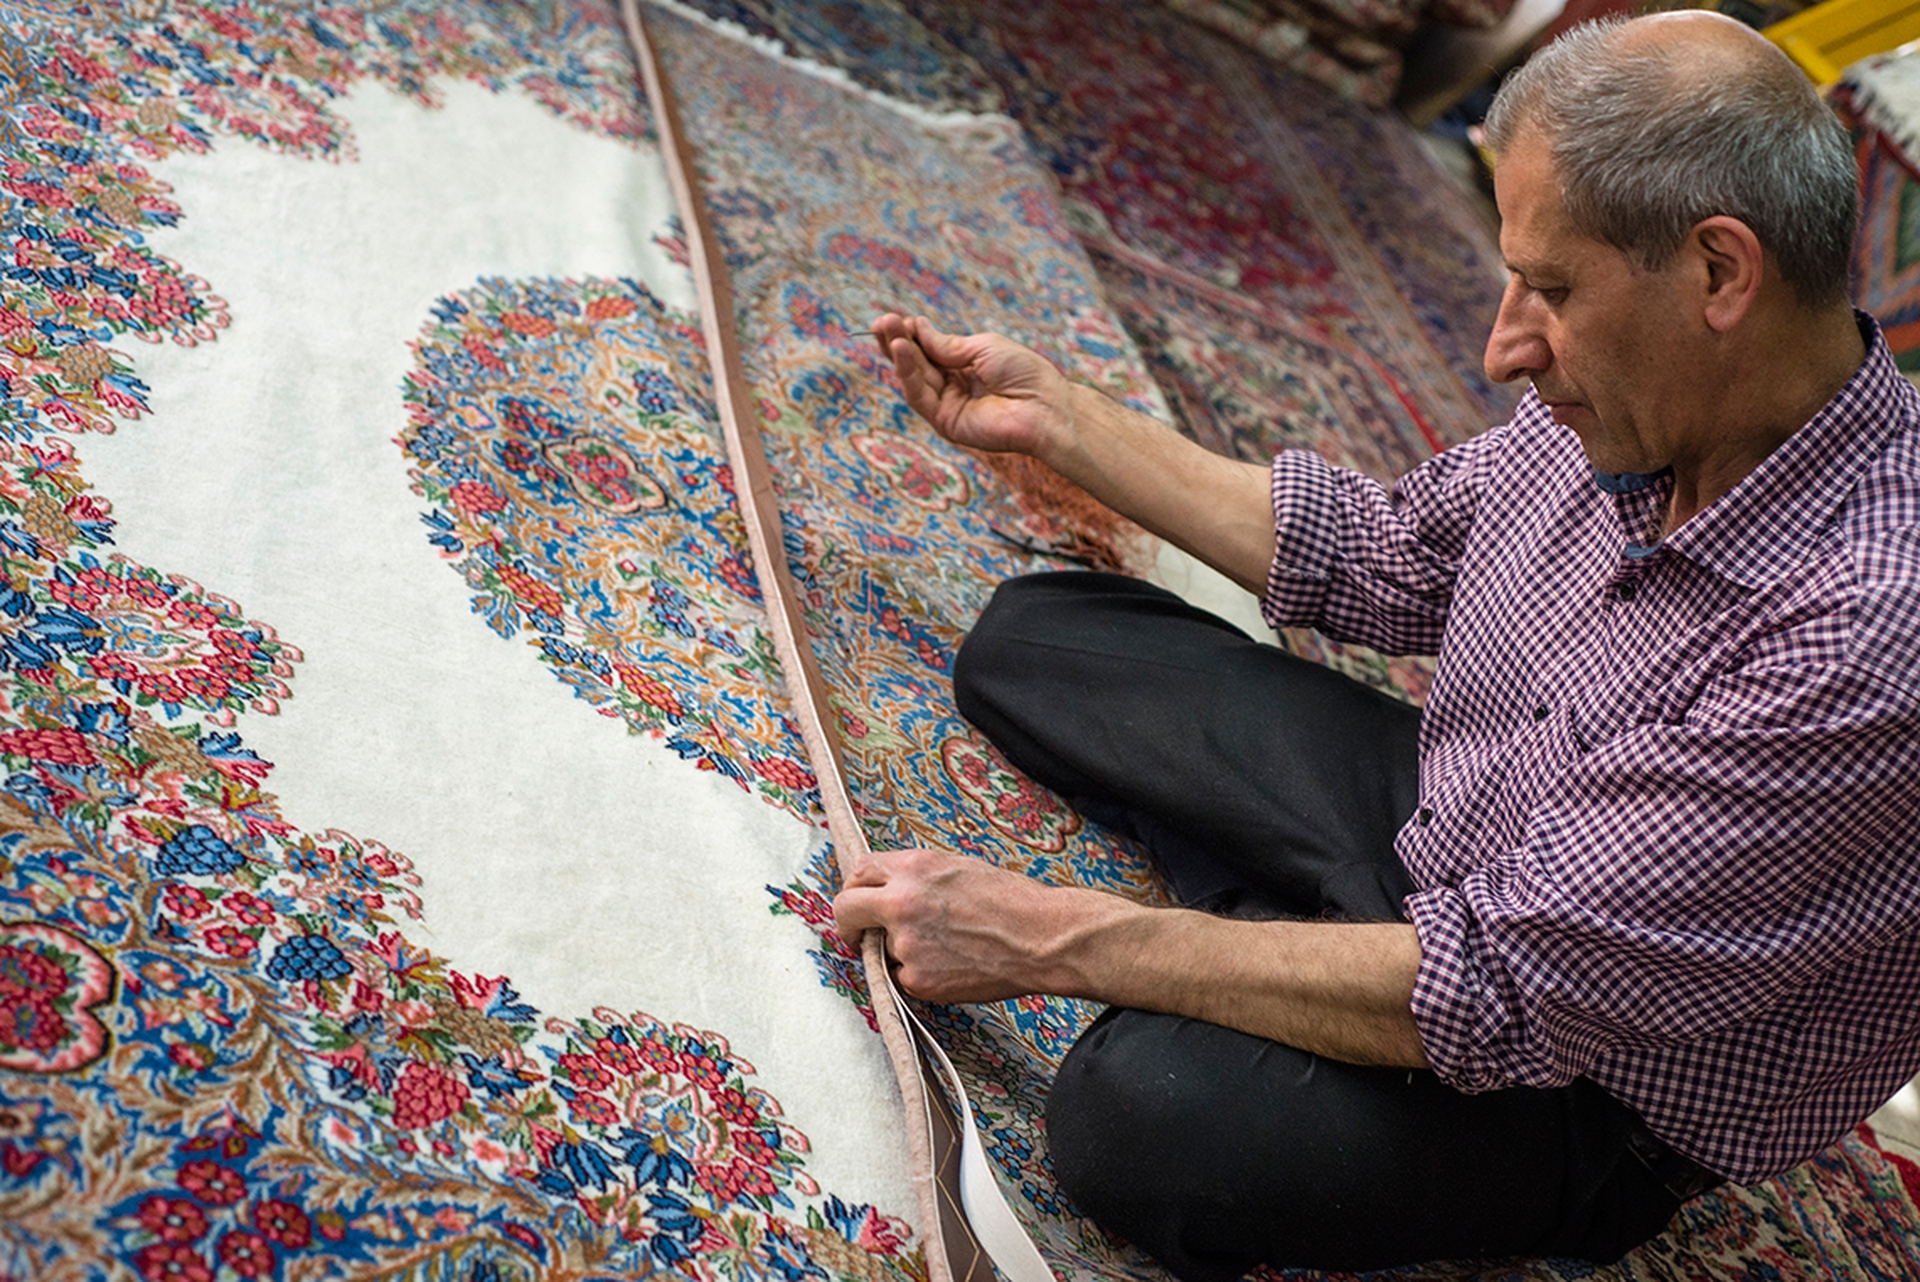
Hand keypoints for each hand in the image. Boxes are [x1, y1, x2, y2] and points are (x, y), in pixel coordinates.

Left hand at [833, 847, 1105, 1002]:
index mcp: (913, 867)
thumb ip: (916, 878)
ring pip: (882, 950)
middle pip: (846, 909)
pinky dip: (921, 976)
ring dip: (901, 952)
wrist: (1041, 937)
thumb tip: (888, 891)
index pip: (860, 871)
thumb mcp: (958, 868)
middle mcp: (901, 902)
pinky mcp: (917, 979)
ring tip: (949, 949)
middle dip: (847, 924)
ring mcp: (906, 943)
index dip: (856, 888)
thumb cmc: (1012, 900)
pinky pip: (904, 978)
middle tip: (856, 936)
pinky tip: (955, 966)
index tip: (858, 904)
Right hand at [870, 314, 1076, 459]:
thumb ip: (946, 345)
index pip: (930, 349)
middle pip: (917, 363)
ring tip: (887, 330)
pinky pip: (919, 395)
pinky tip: (901, 349)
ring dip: (898, 354)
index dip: (912, 334)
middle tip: (881, 321)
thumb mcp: (982, 347)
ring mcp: (948, 405)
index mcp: (966, 366)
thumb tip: (917, 328)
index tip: (896, 317)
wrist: (1045, 406)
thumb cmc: (1024, 373)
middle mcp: (954, 386)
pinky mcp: (945, 423)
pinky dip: (907, 372)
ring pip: (914, 378)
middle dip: (898, 341)